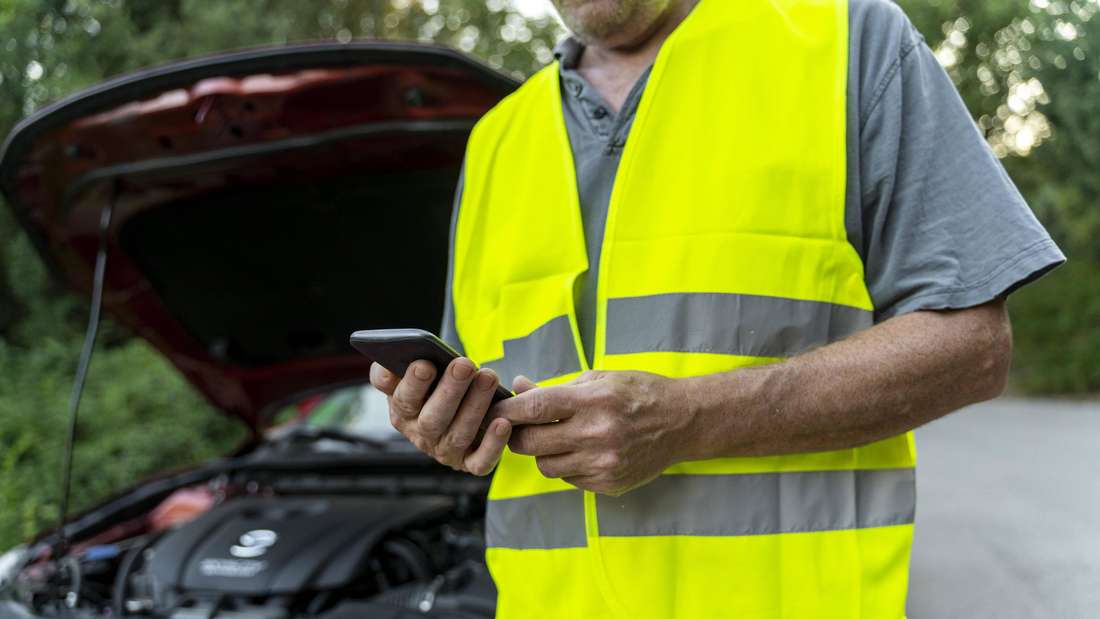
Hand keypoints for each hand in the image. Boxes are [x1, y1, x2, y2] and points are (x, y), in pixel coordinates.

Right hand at [370, 358, 511, 475]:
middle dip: (450, 391)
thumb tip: (386, 370)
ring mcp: (447, 452)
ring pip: (459, 434)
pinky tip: (503, 422)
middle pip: (433, 418)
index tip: (425, 364)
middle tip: (464, 365)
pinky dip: (493, 444)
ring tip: (488, 378)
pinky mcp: (471, 464)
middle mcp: (422, 436)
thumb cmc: (433, 386)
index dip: (414, 384)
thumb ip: (390, 371)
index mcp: (402, 413)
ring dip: (475, 407)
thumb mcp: (407, 376)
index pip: (404, 401)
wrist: (460, 406)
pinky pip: (482, 460)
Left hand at [493, 370, 692, 495]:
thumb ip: (556, 388)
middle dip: (518, 435)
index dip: (507, 410)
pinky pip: (568, 479)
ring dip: (544, 452)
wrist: (682, 422)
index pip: (535, 408)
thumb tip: (518, 388)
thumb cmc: (637, 392)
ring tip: (560, 437)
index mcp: (593, 401)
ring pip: (546, 466)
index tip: (493, 409)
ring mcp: (603, 463)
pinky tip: (584, 450)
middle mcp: (597, 434)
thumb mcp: (598, 378)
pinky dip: (567, 465)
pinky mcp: (609, 483)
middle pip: (531, 444)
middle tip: (520, 427)